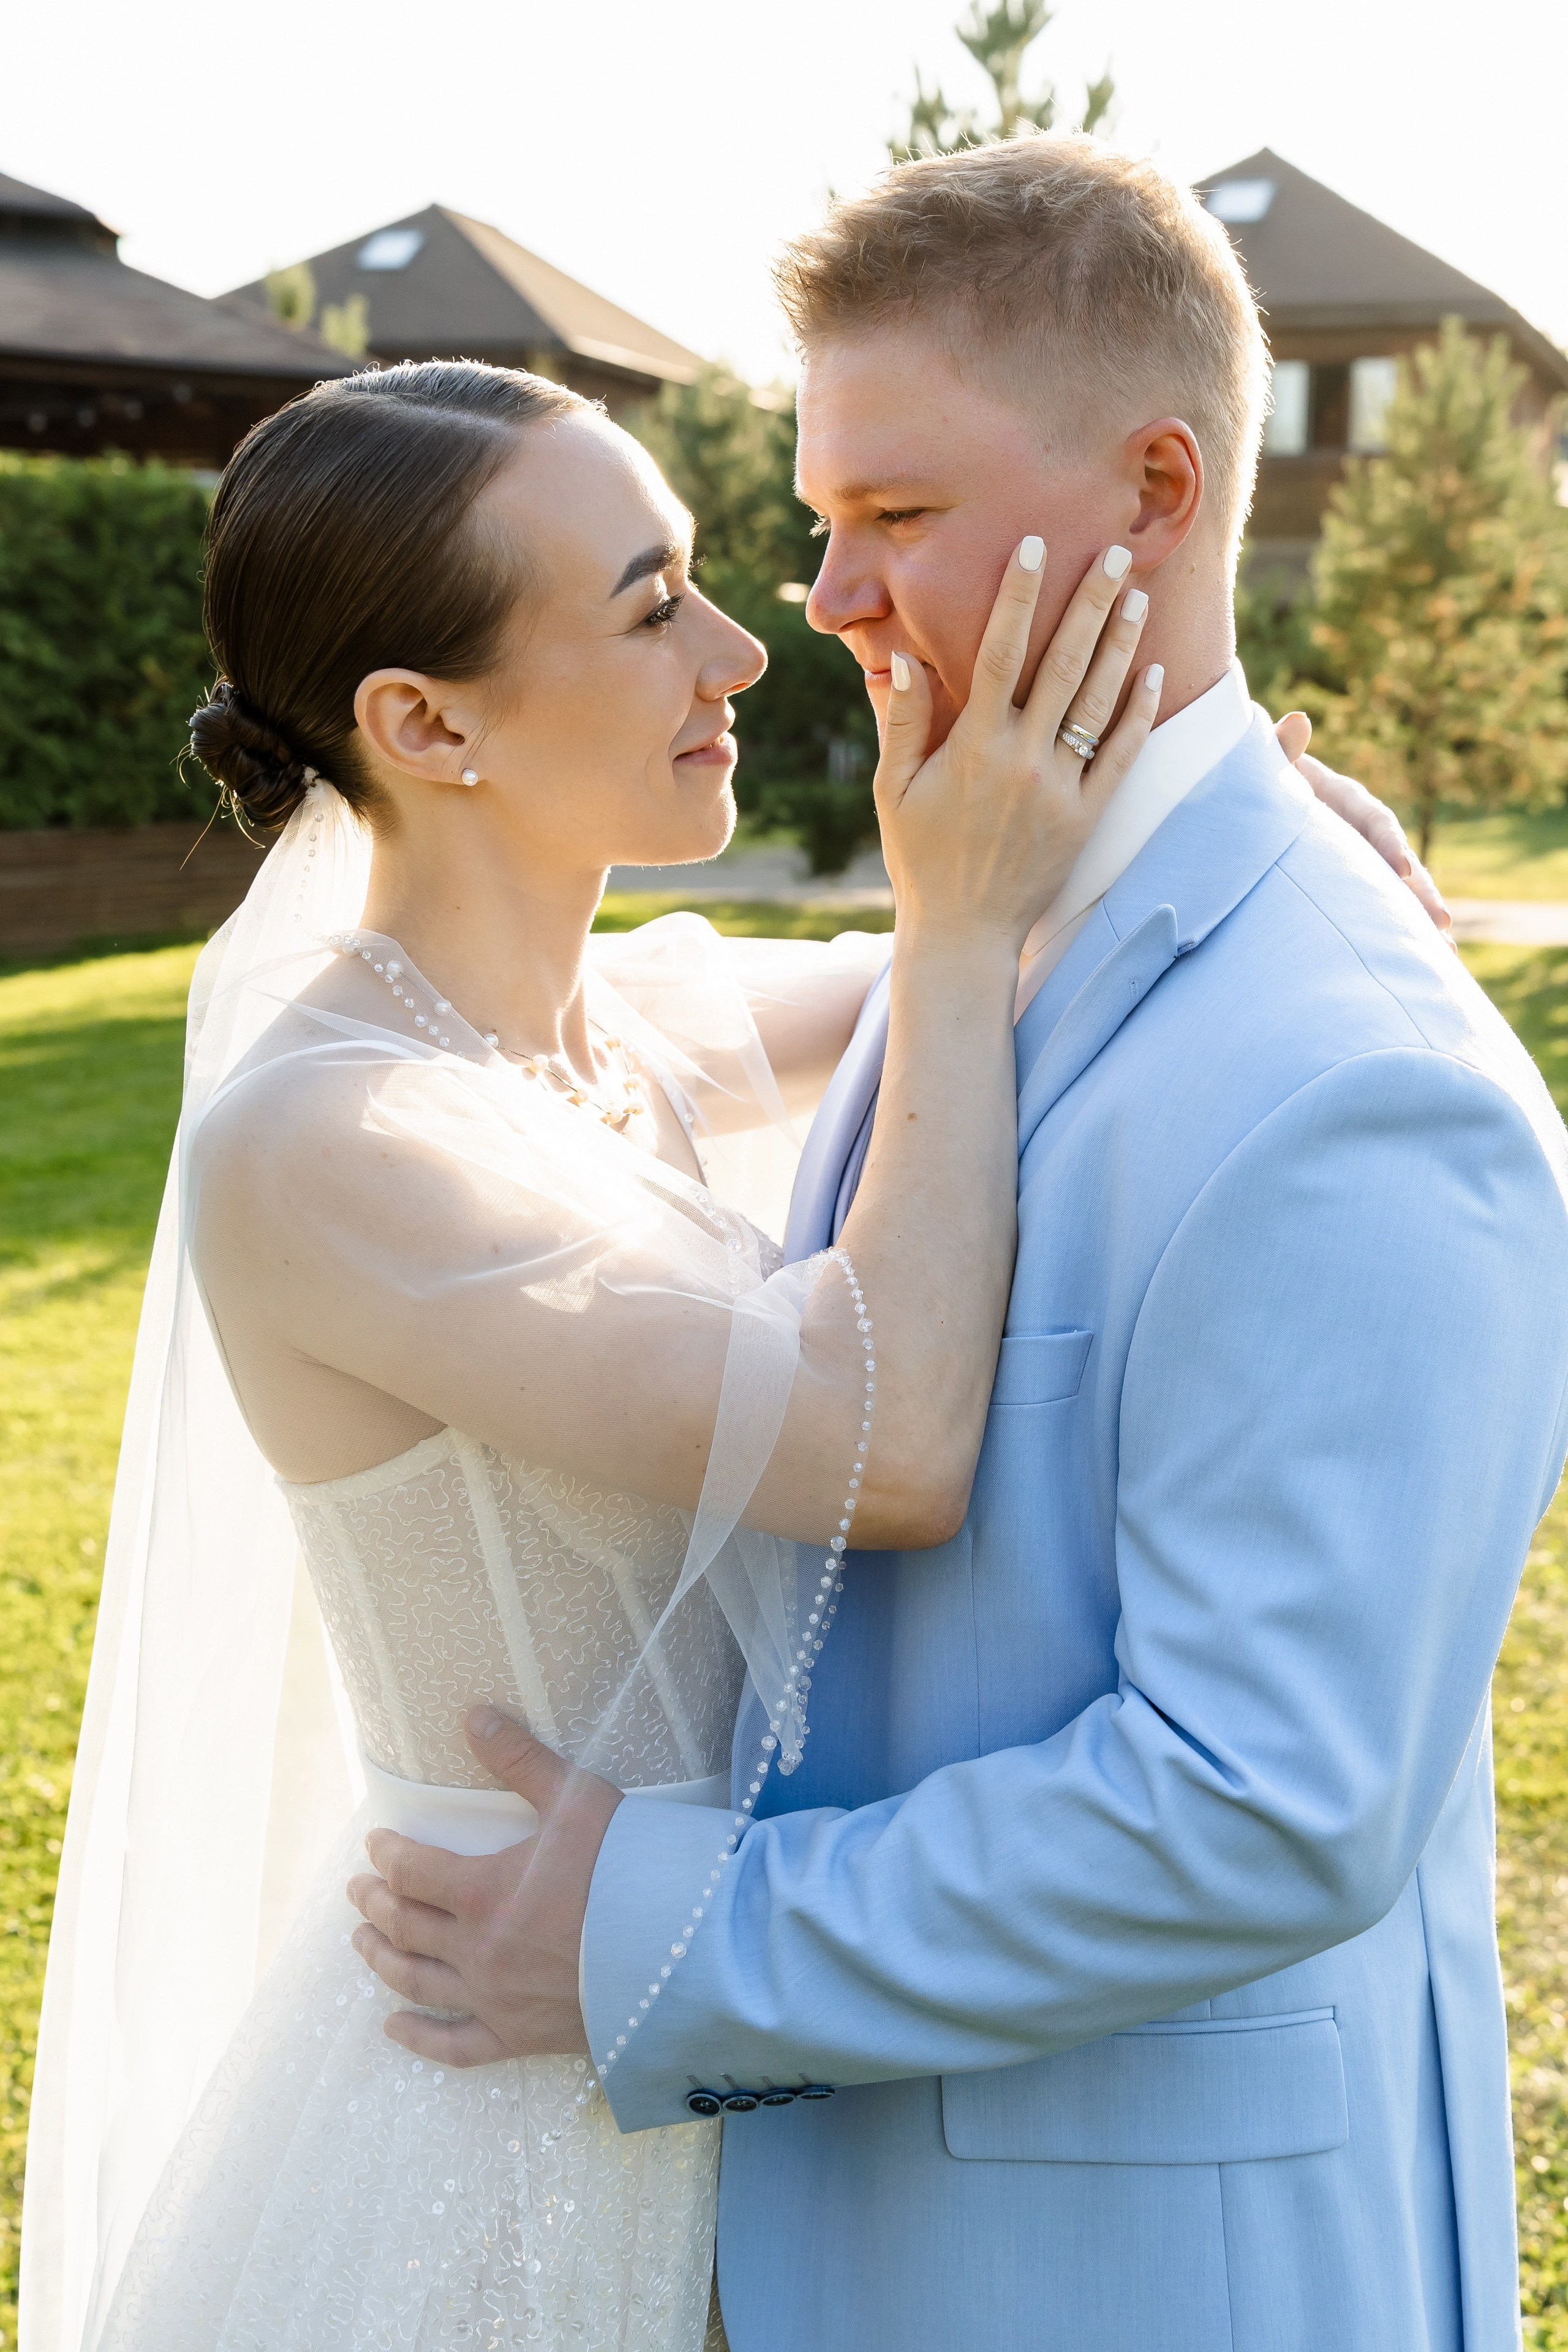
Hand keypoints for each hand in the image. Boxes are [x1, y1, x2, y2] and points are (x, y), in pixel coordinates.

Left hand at [347, 1707, 621, 2065]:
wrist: (675, 1952)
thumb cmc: (625, 1868)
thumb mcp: (575, 1799)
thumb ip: (520, 1759)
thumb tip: (472, 1714)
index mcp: (482, 1892)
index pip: (414, 1871)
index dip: (388, 1855)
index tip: (374, 1844)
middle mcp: (477, 1949)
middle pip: (406, 1926)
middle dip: (377, 1903)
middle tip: (357, 1890)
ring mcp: (494, 1998)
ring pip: (417, 1982)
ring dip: (382, 1960)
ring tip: (361, 1942)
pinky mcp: (519, 2035)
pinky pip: (455, 2046)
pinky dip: (419, 2039)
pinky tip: (393, 2029)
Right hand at [876, 541, 1161, 952]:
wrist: (963, 933)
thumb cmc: (920, 858)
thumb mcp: (894, 790)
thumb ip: (900, 722)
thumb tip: (901, 658)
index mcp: (973, 746)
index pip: (1000, 653)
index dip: (1018, 596)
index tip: (1034, 548)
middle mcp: (1023, 761)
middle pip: (1063, 664)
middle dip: (1089, 602)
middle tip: (1114, 552)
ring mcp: (1060, 790)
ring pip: (1098, 703)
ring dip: (1121, 645)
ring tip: (1139, 596)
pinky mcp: (1086, 819)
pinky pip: (1119, 758)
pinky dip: (1138, 715)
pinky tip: (1152, 675)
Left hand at [1274, 712, 1453, 942]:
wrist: (1252, 799)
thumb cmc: (1258, 779)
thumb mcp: (1266, 762)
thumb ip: (1280, 748)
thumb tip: (1296, 721)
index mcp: (1344, 799)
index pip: (1374, 820)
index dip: (1389, 843)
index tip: (1400, 868)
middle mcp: (1362, 830)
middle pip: (1399, 860)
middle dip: (1420, 892)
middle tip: (1440, 923)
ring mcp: (1361, 858)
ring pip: (1398, 889)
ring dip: (1421, 919)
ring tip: (1446, 953)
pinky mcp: (1354, 880)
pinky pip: (1382, 906)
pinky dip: (1402, 930)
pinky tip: (1426, 959)